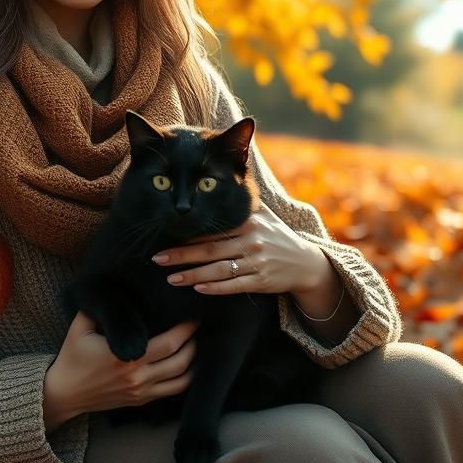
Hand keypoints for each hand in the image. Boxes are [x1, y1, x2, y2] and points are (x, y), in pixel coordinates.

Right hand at [46, 311, 198, 418]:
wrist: (64, 393)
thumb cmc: (72, 357)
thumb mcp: (81, 326)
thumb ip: (102, 308)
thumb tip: (118, 285)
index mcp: (125, 356)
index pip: (169, 342)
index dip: (186, 329)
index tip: (192, 313)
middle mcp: (137, 376)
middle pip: (181, 360)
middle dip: (194, 341)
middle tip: (198, 324)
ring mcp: (141, 391)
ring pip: (182, 378)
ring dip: (194, 360)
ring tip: (196, 343)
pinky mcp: (141, 400)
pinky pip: (173, 391)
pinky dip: (186, 378)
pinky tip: (189, 365)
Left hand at [151, 203, 327, 296]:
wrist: (305, 263)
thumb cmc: (276, 235)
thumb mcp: (263, 213)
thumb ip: (242, 199)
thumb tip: (224, 173)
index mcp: (248, 222)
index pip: (212, 228)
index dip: (188, 233)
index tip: (165, 234)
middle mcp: (252, 240)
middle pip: (210, 249)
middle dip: (181, 254)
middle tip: (157, 259)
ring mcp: (257, 262)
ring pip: (219, 270)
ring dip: (193, 275)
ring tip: (171, 278)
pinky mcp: (262, 281)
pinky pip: (235, 285)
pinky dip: (216, 288)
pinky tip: (198, 289)